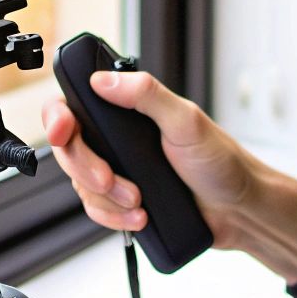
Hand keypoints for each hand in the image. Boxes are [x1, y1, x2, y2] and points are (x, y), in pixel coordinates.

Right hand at [41, 69, 259, 250]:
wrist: (238, 209)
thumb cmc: (221, 161)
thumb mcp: (187, 121)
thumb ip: (146, 95)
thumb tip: (103, 80)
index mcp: (128, 111)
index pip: (74, 106)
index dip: (58, 118)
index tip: (64, 131)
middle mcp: (118, 139)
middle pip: (69, 149)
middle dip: (86, 168)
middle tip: (112, 178)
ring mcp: (119, 171)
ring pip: (80, 185)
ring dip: (106, 199)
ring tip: (139, 201)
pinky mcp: (123, 202)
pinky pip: (97, 211)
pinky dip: (114, 218)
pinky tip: (139, 217)